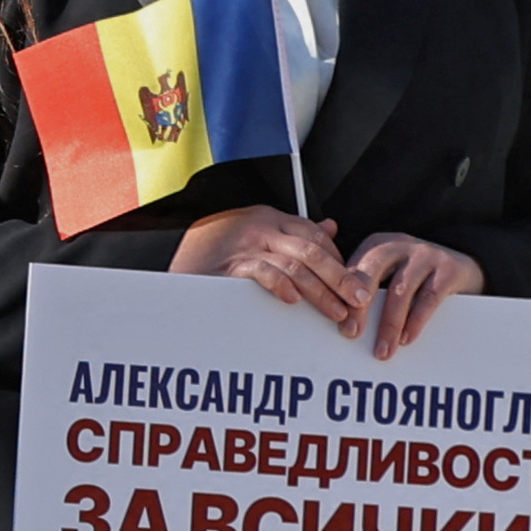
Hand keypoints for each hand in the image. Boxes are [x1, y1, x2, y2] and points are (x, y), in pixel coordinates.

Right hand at [173, 206, 372, 334]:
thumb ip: (292, 233)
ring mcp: (245, 245)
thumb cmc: (214, 254)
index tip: (354, 283)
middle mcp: (260, 226)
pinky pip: (263, 273)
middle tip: (361, 298)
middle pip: (313, 251)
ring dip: (321, 293)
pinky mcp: (229, 265)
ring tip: (337, 313)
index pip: (315, 236)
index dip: (338, 260)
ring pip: (296, 266)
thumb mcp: (256, 236)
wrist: (168, 258)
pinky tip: (294, 301)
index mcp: (268, 217)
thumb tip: (331, 226)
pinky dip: (281, 286)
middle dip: (341, 277)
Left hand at [343, 232, 484, 358]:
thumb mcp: (387, 274)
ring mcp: (425, 255)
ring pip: (400, 290)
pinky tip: (407, 338)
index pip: (350, 270)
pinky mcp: (450, 269)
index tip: (335, 323)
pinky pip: (429, 296)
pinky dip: (416, 320)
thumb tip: (339, 322)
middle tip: (352, 333)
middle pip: (371, 273)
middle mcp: (398, 245)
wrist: (464, 266)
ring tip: (382, 350)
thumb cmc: (414, 276)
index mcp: (375, 245)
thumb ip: (363, 289)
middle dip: (359, 307)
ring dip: (389, 323)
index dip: (339, 296)